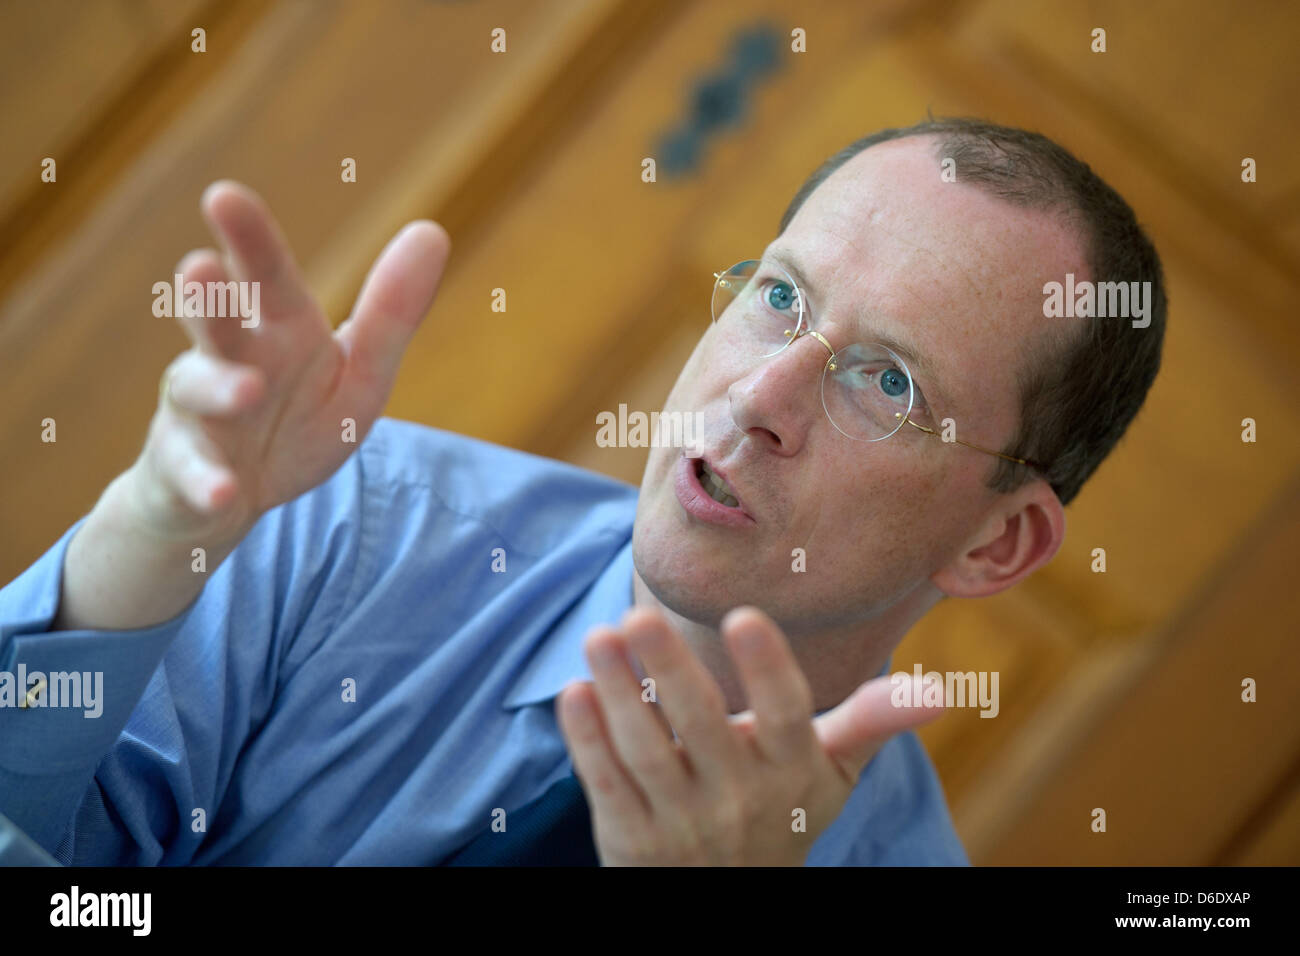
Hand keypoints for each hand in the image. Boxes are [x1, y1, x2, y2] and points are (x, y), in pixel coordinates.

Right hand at [130, 180, 449, 545]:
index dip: (249, 238)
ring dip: (217, 386)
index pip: (266, 275)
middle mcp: (228, 358)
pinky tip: (223, 491)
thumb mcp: (358, 375)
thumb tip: (433, 230)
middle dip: (208, 297)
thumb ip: (390, 315)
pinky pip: (190, 474)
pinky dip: (204, 481)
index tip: (225, 195)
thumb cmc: (294, 422)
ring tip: (247, 388)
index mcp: (278, 330)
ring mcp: (198, 413)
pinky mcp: (181, 470)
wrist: (229, 496)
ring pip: (196, 389)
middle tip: (200, 268)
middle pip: (217, 321)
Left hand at [556, 606, 945, 865]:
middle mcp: (737, 797)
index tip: (744, 617)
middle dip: (670, 671)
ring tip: (599, 637)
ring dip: (619, 695)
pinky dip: (587, 742)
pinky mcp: (629, 836)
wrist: (729, 902)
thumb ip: (872, 723)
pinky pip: (605, 784)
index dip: (766, 669)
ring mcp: (679, 820)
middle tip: (637, 616)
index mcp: (790, 770)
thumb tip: (944, 691)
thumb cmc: (783, 812)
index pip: (785, 715)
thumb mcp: (831, 774)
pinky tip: (574, 694)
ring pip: (645, 752)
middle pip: (701, 727)